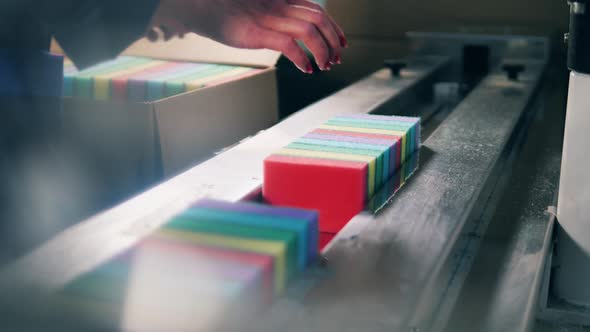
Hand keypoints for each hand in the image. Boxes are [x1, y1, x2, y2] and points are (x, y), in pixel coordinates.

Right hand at [148, 0, 346, 72]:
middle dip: (333, 40)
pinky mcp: (259, 33)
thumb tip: (290, 36)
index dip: (334, 27)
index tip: (341, 43)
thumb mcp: (258, 10)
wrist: (202, 7)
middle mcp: (279, 5)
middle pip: (319, 19)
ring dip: (322, 51)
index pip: (317, 10)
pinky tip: (306, 69)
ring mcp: (270, 18)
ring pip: (310, 32)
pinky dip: (303, 59)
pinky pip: (290, 46)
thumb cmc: (226, 11)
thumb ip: (276, 18)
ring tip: (323, 66)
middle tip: (336, 58)